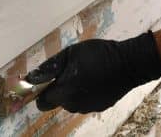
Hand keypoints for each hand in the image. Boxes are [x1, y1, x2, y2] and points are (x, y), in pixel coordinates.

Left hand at [25, 32, 160, 113]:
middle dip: (59, 89)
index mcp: (64, 91)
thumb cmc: (99, 54)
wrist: (129, 64)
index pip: (41, 102)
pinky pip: (85, 102)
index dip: (42, 90)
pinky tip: (96, 79)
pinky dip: (87, 93)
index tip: (48, 80)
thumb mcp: (72, 53)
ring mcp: (87, 108)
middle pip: (57, 101)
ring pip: (72, 102)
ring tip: (86, 73)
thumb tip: (30, 77)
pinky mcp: (99, 107)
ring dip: (73, 91)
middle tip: (70, 72)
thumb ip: (50, 67)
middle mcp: (73, 104)